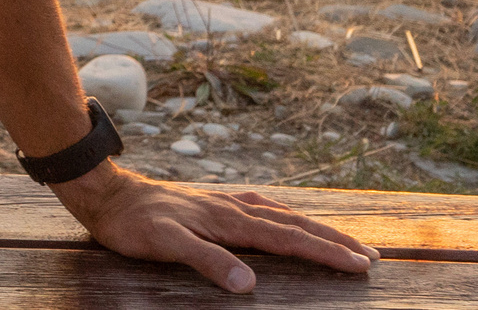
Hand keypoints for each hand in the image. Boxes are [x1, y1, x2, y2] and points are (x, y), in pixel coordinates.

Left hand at [51, 162, 378, 294]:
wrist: (107, 194)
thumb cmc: (134, 224)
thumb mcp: (167, 245)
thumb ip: (208, 262)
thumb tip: (250, 284)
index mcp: (230, 221)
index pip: (290, 239)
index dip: (327, 253)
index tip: (361, 264)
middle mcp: (233, 209)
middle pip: (295, 225)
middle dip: (334, 241)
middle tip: (371, 256)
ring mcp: (224, 204)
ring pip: (281, 215)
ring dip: (314, 228)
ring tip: (342, 240)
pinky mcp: (211, 204)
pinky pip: (260, 209)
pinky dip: (283, 215)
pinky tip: (283, 217)